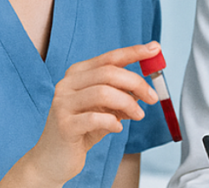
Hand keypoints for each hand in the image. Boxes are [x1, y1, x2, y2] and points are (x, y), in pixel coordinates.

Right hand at [7, 42, 160, 185]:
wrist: (53, 159)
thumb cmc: (82, 130)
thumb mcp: (105, 108)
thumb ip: (122, 95)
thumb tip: (147, 89)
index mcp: (78, 74)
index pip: (109, 58)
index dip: (134, 52)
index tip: (155, 49)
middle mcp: (67, 84)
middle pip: (109, 73)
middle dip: (136, 83)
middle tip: (152, 98)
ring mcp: (62, 104)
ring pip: (103, 93)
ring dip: (128, 103)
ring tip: (138, 115)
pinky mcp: (63, 125)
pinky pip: (95, 118)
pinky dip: (112, 121)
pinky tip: (117, 127)